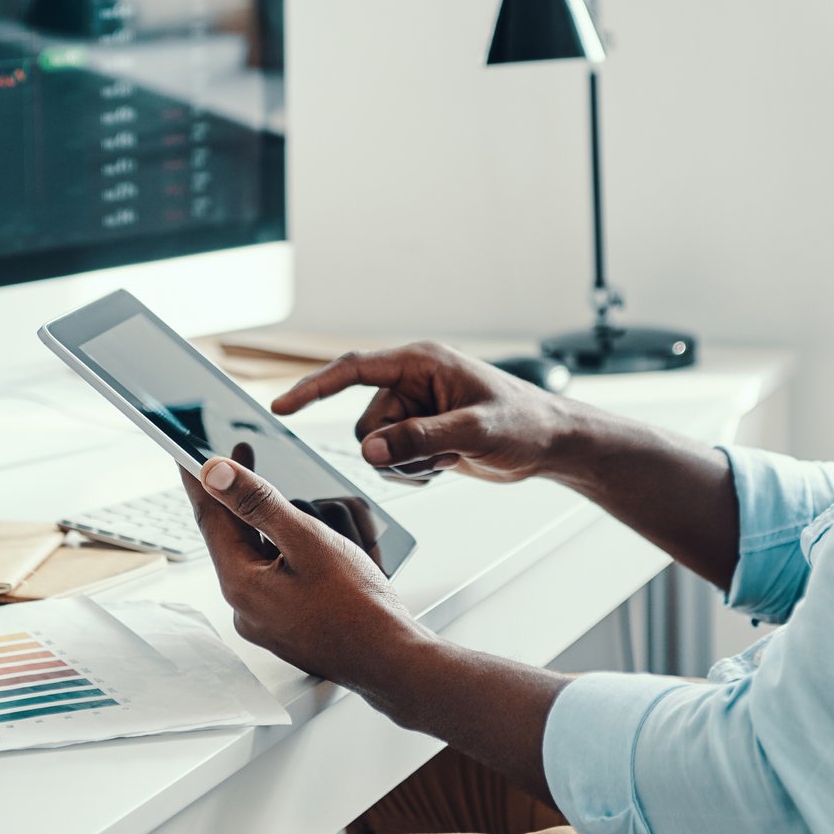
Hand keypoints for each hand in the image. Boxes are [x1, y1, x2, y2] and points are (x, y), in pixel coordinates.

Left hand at [184, 457, 426, 688]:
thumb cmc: (358, 607)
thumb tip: (213, 474)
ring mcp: (266, 620)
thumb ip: (258, 503)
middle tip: (244, 454)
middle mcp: (245, 606)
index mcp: (241, 584)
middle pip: (234, 536)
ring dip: (276, 525)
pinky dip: (290, 551)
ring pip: (260, 555)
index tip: (185, 450)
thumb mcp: (307, 541)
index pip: (208, 518)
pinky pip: (278, 576)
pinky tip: (316, 544)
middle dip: (243, 496)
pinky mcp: (287, 625)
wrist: (392, 661)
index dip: (198, 478)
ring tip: (303, 505)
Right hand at [272, 343, 575, 483]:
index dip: (314, 388)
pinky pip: (392, 460)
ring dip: (407, 463)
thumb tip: (371, 450)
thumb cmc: (524, 422)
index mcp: (419, 363)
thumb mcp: (474, 430)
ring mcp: (415, 410)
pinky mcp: (420, 434)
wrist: (550, 443)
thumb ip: (420, 439)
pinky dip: (415, 470)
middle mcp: (411, 383)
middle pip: (365, 424)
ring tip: (447, 456)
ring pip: (376, 447)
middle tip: (438, 452)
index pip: (353, 370)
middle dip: (394, 448)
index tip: (283, 407)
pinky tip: (447, 463)